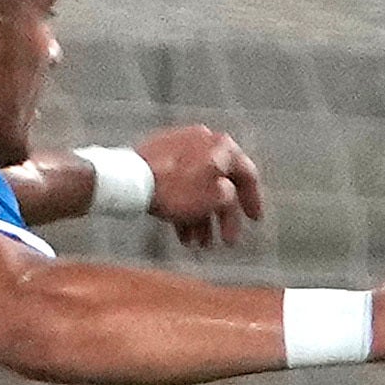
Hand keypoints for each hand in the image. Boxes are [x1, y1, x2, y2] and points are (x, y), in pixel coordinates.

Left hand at [129, 125, 266, 250]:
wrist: (130, 179)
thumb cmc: (176, 188)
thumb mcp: (215, 199)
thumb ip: (231, 200)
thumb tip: (228, 198)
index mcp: (223, 146)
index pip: (247, 175)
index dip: (253, 201)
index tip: (254, 220)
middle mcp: (204, 140)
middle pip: (219, 184)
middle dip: (221, 218)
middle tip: (225, 241)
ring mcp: (179, 146)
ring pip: (197, 186)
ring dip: (201, 218)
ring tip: (197, 245)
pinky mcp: (158, 156)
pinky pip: (179, 183)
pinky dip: (184, 206)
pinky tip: (181, 233)